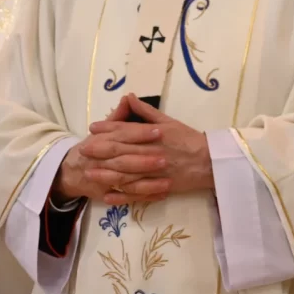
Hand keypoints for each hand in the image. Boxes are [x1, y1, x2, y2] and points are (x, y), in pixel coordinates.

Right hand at [51, 98, 167, 204]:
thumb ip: (118, 117)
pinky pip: (127, 198)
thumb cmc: (94, 147)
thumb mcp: (104, 131)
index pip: (122, 135)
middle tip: (165, 158)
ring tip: (167, 181)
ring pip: (126, 182)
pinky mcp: (108, 195)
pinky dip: (144, 197)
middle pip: (124, 161)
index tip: (159, 131)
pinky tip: (161, 194)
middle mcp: (102, 161)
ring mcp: (104, 180)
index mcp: (102, 141)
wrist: (71, 172)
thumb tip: (128, 97)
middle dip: (144, 161)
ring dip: (147, 183)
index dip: (140, 133)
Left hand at [83, 94, 212, 205]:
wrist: (210, 163)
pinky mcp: (158, 188)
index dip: (108, 129)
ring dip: (106, 174)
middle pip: (122, 152)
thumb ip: (147, 111)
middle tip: (83, 150)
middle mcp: (152, 152)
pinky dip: (122, 196)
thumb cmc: (189, 139)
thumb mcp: (170, 121)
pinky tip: (108, 196)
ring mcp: (154, 172)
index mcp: (154, 135)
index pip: (127, 131)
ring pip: (126, 174)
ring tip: (89, 173)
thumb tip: (129, 97)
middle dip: (101, 151)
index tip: (93, 128)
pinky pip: (137, 193)